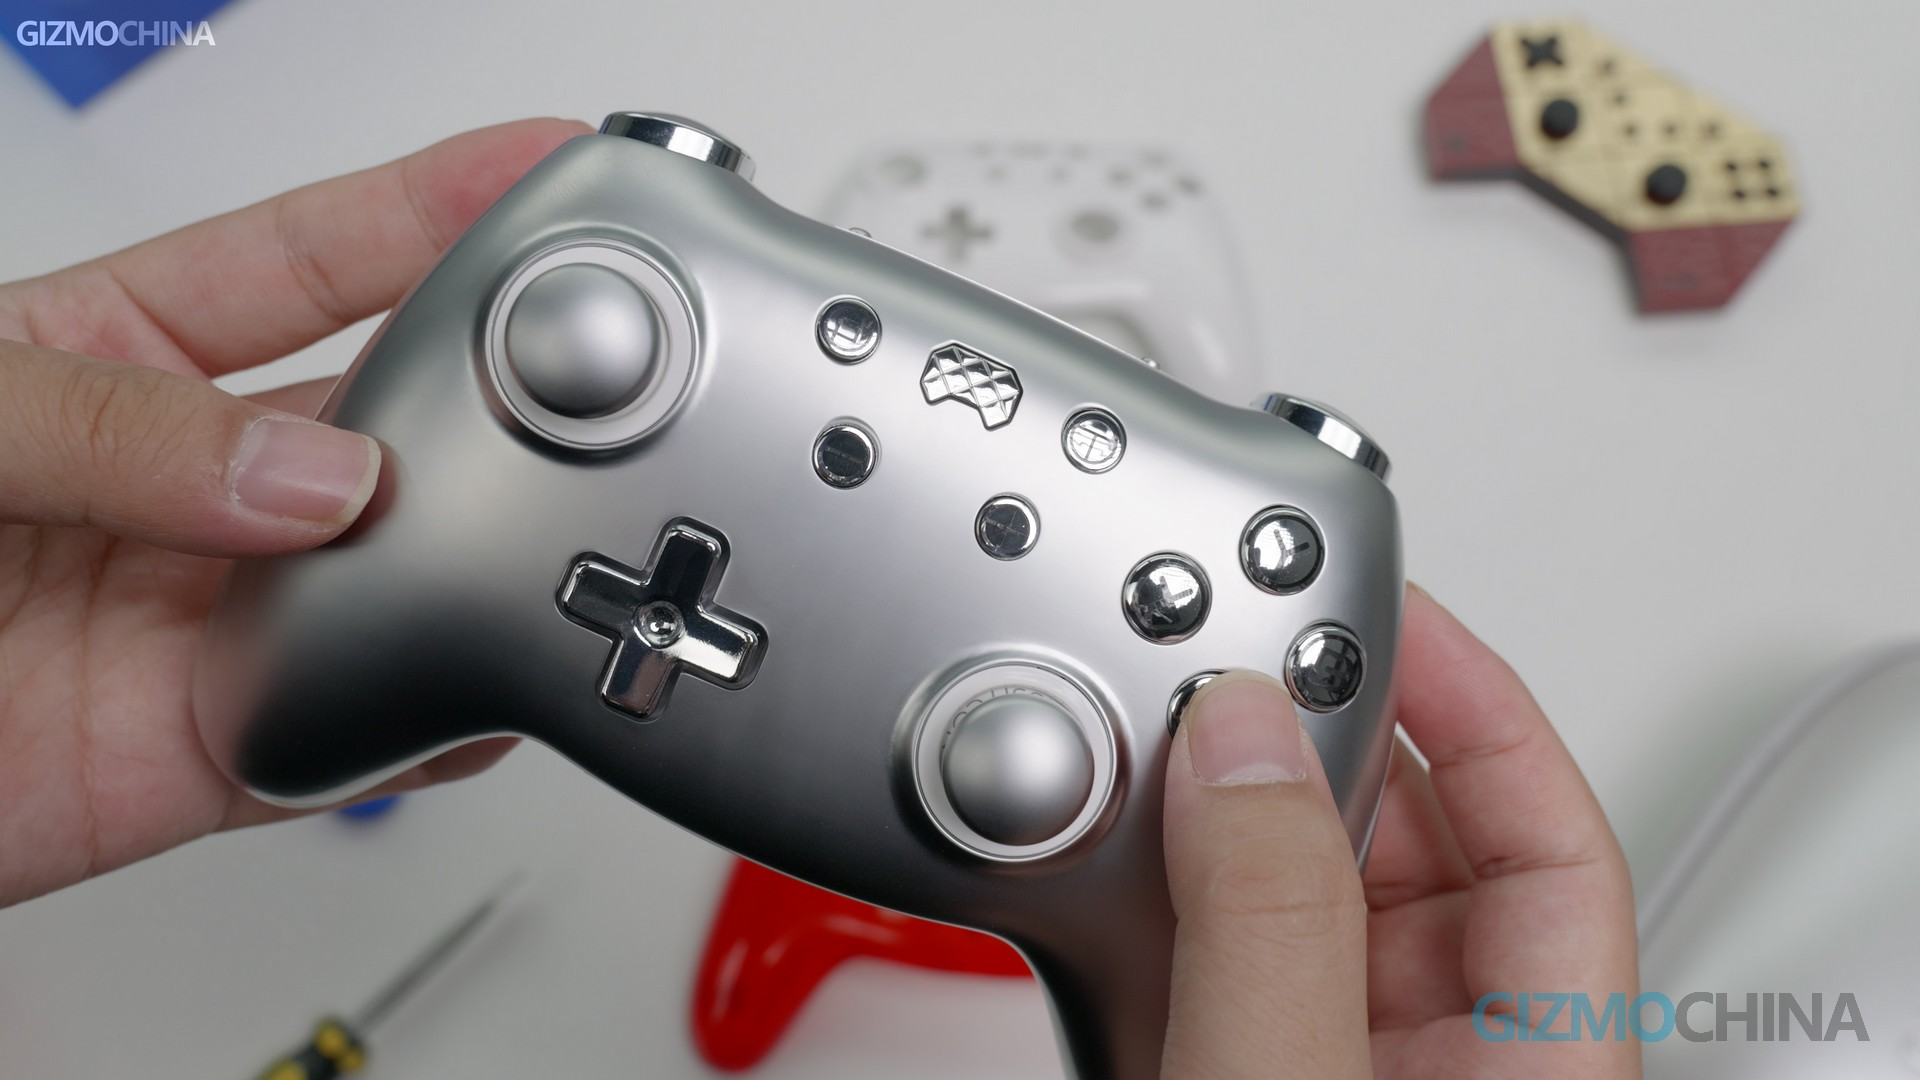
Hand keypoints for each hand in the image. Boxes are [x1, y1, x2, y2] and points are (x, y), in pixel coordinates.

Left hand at [0, 118, 588, 907]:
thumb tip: (299, 478)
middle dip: (471, 396)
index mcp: (107, 355)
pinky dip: (421, 717)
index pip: (305, 264)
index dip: (428, 210)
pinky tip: (460, 687)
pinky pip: (343, 733)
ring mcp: (199, 617)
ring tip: (500, 545)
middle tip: (542, 390)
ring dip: (458, 562)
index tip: (538, 174)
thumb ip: (103, 430)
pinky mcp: (203, 749)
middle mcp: (179, 485)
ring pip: (383, 578)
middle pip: (372, 421)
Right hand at [1160, 585, 1639, 1077]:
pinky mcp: (1230, 1076)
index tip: (1390, 614)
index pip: (1557, 850)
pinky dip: (1155, 893)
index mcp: (1534, 1070)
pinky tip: (1110, 856)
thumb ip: (1274, 919)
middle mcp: (1441, 1068)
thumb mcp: (1284, 1079)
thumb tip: (1244, 740)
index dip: (1482, 708)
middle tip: (1243, 672)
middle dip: (1321, 744)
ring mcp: (1332, 1071)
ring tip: (1160, 758)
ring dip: (1222, 815)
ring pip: (1297, 895)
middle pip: (1412, 850)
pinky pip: (1215, 955)